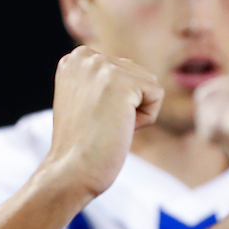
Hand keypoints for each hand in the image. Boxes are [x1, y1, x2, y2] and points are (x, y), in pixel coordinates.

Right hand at [43, 46, 162, 197]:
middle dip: (127, 104)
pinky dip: (145, 119)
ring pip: (149, 84)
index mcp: (75, 58)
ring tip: (108, 126)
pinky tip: (119, 128)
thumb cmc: (81, 145)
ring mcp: (102, 67)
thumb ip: (103, 80)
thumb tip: (133, 76)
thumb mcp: (85, 99)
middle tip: (100, 125)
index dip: (115, 101)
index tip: (92, 117)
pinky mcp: (121, 82)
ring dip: (137, 112)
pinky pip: (157, 95)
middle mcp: (85, 56)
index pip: (122, 70)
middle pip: (137, 74)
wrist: (71, 171)